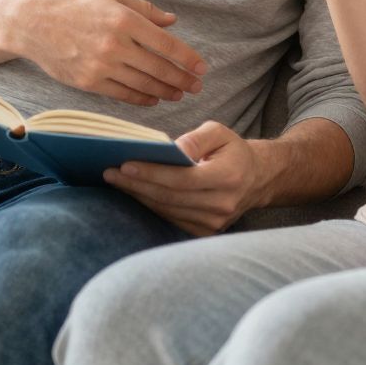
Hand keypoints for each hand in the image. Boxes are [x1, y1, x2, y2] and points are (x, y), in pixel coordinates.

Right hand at [10, 0, 206, 105]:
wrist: (35, 25)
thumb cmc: (77, 8)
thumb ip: (145, 9)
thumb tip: (173, 21)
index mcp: (124, 20)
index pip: (166, 44)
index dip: (187, 59)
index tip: (201, 68)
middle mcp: (115, 44)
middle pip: (159, 68)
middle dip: (182, 80)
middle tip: (196, 86)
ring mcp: (101, 66)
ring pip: (143, 84)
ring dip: (165, 92)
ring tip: (179, 94)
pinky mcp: (89, 82)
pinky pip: (123, 94)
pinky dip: (142, 99)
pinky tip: (154, 99)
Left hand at [103, 121, 263, 235]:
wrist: (255, 179)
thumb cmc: (232, 151)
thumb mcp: (219, 133)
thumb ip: (196, 138)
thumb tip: (174, 149)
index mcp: (228, 177)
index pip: (182, 178)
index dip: (152, 173)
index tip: (125, 164)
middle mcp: (222, 204)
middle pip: (170, 197)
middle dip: (137, 185)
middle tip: (109, 173)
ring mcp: (214, 222)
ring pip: (167, 210)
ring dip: (139, 196)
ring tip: (116, 181)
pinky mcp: (205, 231)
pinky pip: (171, 219)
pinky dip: (151, 206)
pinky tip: (135, 193)